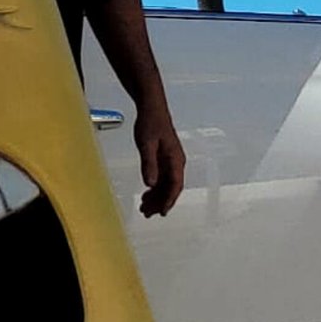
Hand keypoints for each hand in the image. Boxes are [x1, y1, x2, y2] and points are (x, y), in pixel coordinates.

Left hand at [134, 102, 184, 217]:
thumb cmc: (151, 122)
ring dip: (156, 197)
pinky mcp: (163, 158)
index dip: (169, 200)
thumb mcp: (146, 144)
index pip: (175, 185)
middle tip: (147, 213)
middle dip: (160, 202)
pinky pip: (162, 178)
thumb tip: (151, 183)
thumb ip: (149, 164)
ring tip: (144, 207)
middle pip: (171, 188)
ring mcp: (170, 161)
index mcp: (175, 159)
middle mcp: (176, 162)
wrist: (151, 108)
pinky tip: (146, 194)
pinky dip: (154, 188)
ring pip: (166, 185)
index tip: (162, 212)